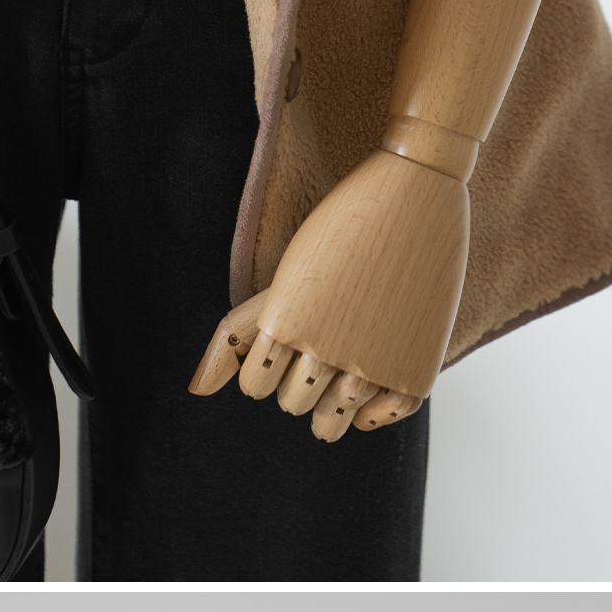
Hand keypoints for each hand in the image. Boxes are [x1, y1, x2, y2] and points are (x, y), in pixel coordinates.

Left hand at [190, 142, 472, 439]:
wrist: (416, 191)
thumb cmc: (342, 228)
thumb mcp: (284, 279)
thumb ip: (236, 336)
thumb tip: (195, 390)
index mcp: (285, 322)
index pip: (255, 384)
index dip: (266, 363)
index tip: (288, 334)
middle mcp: (326, 349)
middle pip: (292, 403)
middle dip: (298, 379)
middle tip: (322, 338)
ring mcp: (373, 363)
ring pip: (332, 420)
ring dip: (332, 399)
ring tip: (344, 360)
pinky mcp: (415, 370)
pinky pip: (381, 417)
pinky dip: (370, 411)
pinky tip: (368, 379)